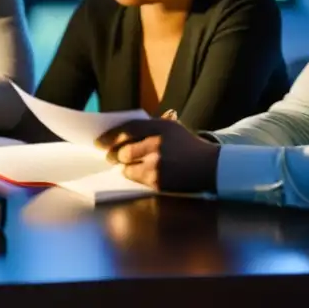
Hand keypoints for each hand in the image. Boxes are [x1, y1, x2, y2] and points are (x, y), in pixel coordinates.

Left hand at [95, 119, 220, 193]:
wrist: (210, 167)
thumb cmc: (187, 146)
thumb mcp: (171, 128)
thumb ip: (148, 126)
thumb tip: (119, 132)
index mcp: (159, 127)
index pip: (126, 130)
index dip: (109, 136)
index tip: (98, 141)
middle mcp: (156, 144)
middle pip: (122, 149)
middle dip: (112, 153)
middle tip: (108, 155)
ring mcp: (156, 163)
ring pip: (125, 164)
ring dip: (121, 164)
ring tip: (121, 163)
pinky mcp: (157, 180)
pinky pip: (134, 177)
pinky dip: (131, 174)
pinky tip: (136, 171)